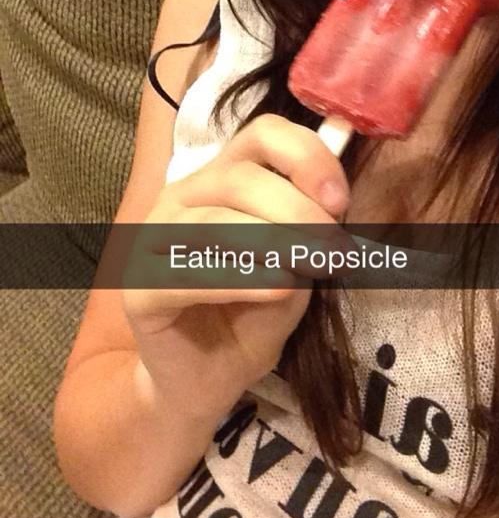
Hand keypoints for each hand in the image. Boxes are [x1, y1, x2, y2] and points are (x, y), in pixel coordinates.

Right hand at [122, 115, 349, 421]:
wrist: (208, 382)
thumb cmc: (252, 315)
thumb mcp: (296, 265)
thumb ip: (308, 230)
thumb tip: (331, 202)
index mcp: (222, 179)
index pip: (261, 135)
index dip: (306, 156)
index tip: (341, 201)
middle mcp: (183, 197)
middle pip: (240, 177)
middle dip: (298, 211)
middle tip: (335, 251)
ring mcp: (152, 240)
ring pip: (215, 221)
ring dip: (276, 243)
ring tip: (313, 269)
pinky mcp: (140, 289)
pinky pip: (188, 274)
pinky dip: (240, 278)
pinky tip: (276, 289)